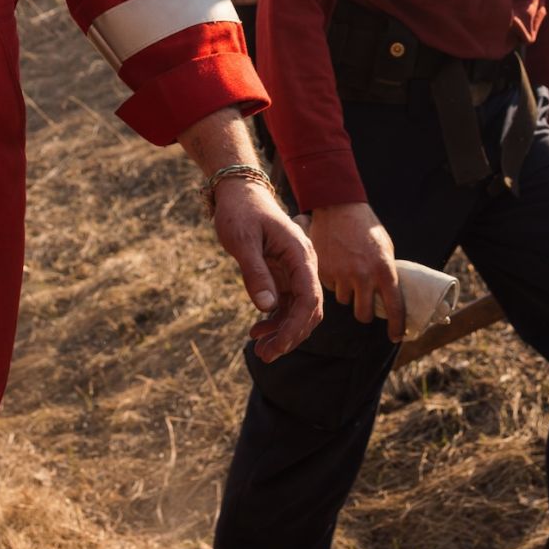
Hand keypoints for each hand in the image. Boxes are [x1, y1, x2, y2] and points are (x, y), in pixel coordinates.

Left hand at [210, 176, 321, 361]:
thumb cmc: (240, 212)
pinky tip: (258, 330)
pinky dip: (275, 319)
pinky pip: (287, 303)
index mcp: (300, 254)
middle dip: (290, 335)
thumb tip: (267, 306)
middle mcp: (304, 264)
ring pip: (298, 310)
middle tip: (264, 355)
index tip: (276, 346)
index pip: (309, 298)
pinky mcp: (284, 273)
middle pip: (309, 309)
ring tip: (260, 350)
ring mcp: (295, 270)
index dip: (295, 326)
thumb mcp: (242, 240)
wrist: (238, 192)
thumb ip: (254, 272)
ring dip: (283, 332)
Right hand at [309, 202, 404, 341]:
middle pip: (364, 314)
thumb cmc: (366, 227)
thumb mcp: (385, 249)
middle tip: (364, 302)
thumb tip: (389, 296)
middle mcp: (364, 276)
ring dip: (347, 292)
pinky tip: (336, 263)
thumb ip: (386, 272)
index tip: (396, 336)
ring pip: (345, 300)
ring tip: (348, 271)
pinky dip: (333, 281)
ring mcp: (342, 275)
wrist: (339, 207)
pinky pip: (331, 287)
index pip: (394, 307)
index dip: (396, 326)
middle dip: (364, 311)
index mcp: (384, 270)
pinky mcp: (324, 271)